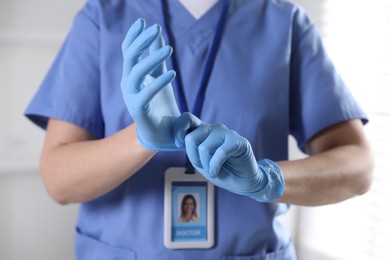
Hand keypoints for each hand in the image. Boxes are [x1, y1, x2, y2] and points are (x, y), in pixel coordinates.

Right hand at [121, 19, 179, 149]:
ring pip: (137, 71)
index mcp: (133, 75)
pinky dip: (159, 82)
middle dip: (142, 40)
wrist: (161, 134)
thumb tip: (160, 35)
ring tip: (170, 48)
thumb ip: (158, 58)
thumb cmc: (161, 105)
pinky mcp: (137, 109)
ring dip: (152, 58)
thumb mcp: (161, 76)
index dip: (134, 35)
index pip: (129, 51)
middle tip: (157, 28)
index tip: (143, 21)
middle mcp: (129, 83)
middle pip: (130, 57)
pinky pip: (146, 92)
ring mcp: (131, 96)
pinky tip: (173, 73)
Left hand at [174, 113, 283, 201]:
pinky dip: (215, 167)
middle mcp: (214, 128)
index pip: (187, 118)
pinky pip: (220, 153)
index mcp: (203, 131)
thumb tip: (179, 140)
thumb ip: (191, 149)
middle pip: (191, 138)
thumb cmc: (220, 171)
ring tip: (212, 171)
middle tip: (202, 166)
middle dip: (193, 157)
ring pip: (204, 147)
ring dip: (206, 165)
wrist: (242, 182)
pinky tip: (217, 172)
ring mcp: (227, 133)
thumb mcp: (200, 161)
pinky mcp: (238, 142)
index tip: (178, 144)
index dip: (178, 130)